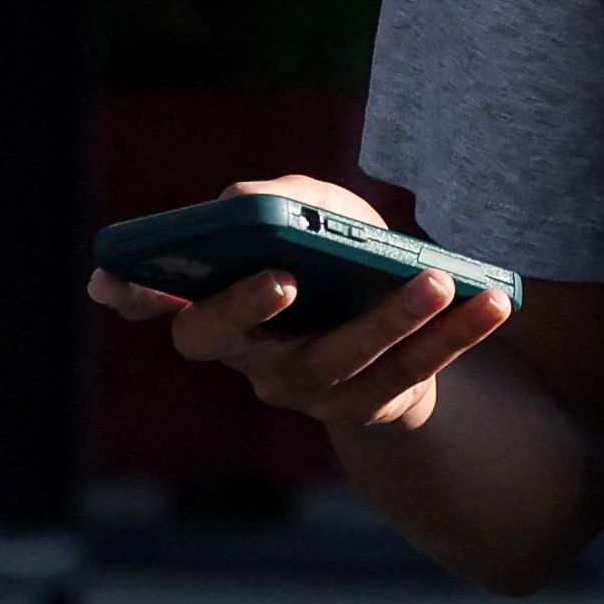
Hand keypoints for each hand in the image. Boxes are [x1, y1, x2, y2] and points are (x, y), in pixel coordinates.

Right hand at [86, 175, 516, 436]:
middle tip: (283, 277)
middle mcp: (249, 359)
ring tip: (434, 277)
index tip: (110, 274)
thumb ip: (278, 198)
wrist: (404, 337)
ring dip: (391, 318)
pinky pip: (415, 373)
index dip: (129, 293)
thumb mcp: (314, 209)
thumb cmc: (337, 255)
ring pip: (341, 360)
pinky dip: (458, 335)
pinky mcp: (373, 406)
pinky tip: (493, 300)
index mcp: (221, 309)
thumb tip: (248, 202)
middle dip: (246, 310)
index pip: (156, 304)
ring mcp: (308, 391)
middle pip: (228, 344)